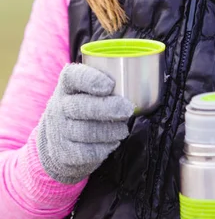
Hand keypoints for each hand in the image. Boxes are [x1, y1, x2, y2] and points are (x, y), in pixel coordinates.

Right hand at [36, 63, 133, 183]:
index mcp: (68, 84)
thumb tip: (140, 84)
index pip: (74, 76)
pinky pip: (86, 152)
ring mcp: (59, 130)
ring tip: (123, 129)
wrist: (57, 139)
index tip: (109, 86)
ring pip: (86, 131)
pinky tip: (113, 142)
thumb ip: (108, 83)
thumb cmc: (84, 105)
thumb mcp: (88, 89)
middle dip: (107, 108)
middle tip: (128, 109)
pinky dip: (104, 148)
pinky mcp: (63, 153)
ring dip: (109, 131)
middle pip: (81, 106)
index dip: (91, 79)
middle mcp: (59, 105)